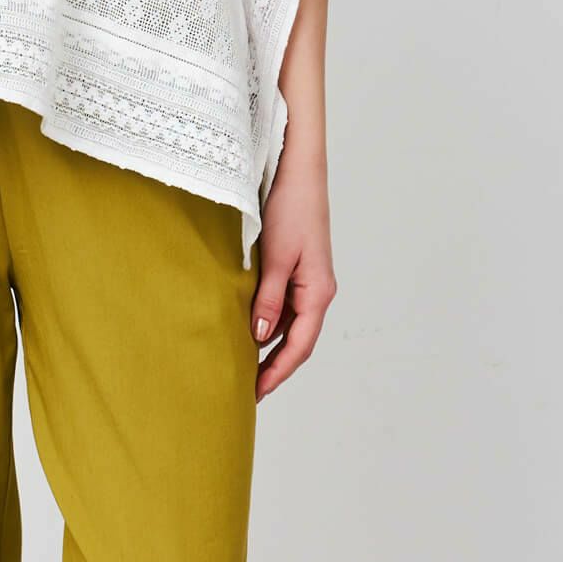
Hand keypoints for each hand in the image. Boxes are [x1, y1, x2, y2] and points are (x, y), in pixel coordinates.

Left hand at [250, 139, 336, 401]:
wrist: (298, 169)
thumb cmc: (291, 207)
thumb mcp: (276, 257)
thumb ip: (268, 299)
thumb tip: (259, 337)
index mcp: (318, 291)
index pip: (299, 345)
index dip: (278, 372)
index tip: (256, 392)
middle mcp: (317, 291)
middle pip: (296, 341)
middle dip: (274, 367)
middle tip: (247, 391)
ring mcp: (307, 282)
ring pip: (289, 326)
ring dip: (269, 348)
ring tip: (243, 368)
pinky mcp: (295, 270)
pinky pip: (282, 308)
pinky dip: (266, 324)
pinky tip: (247, 332)